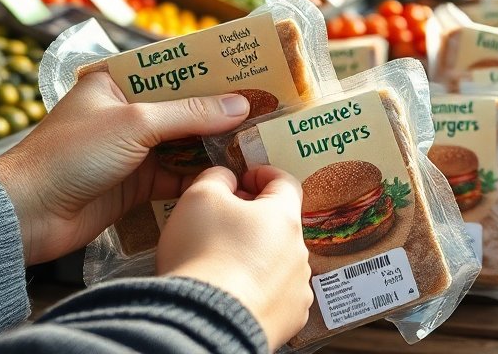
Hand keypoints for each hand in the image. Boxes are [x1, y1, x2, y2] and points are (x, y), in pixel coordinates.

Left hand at [0, 70, 250, 264]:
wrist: (28, 214)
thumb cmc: (72, 154)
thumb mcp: (135, 123)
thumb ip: (190, 114)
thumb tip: (240, 105)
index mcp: (115, 82)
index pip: (171, 70)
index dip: (208, 71)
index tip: (246, 71)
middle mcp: (124, 113)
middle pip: (181, 108)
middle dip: (218, 112)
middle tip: (263, 108)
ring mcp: (129, 150)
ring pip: (182, 143)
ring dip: (213, 145)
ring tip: (257, 140)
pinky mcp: (133, 185)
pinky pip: (175, 175)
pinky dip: (199, 175)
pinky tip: (231, 173)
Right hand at [158, 166, 310, 348]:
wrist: (206, 322)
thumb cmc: (203, 255)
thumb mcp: (199, 197)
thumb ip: (217, 178)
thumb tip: (227, 179)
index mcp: (283, 216)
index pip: (285, 182)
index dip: (262, 175)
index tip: (244, 179)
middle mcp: (299, 251)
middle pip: (280, 224)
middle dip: (254, 219)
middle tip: (222, 222)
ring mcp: (297, 287)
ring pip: (278, 261)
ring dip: (256, 256)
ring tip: (223, 263)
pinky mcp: (289, 317)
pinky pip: (276, 294)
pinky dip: (258, 289)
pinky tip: (234, 291)